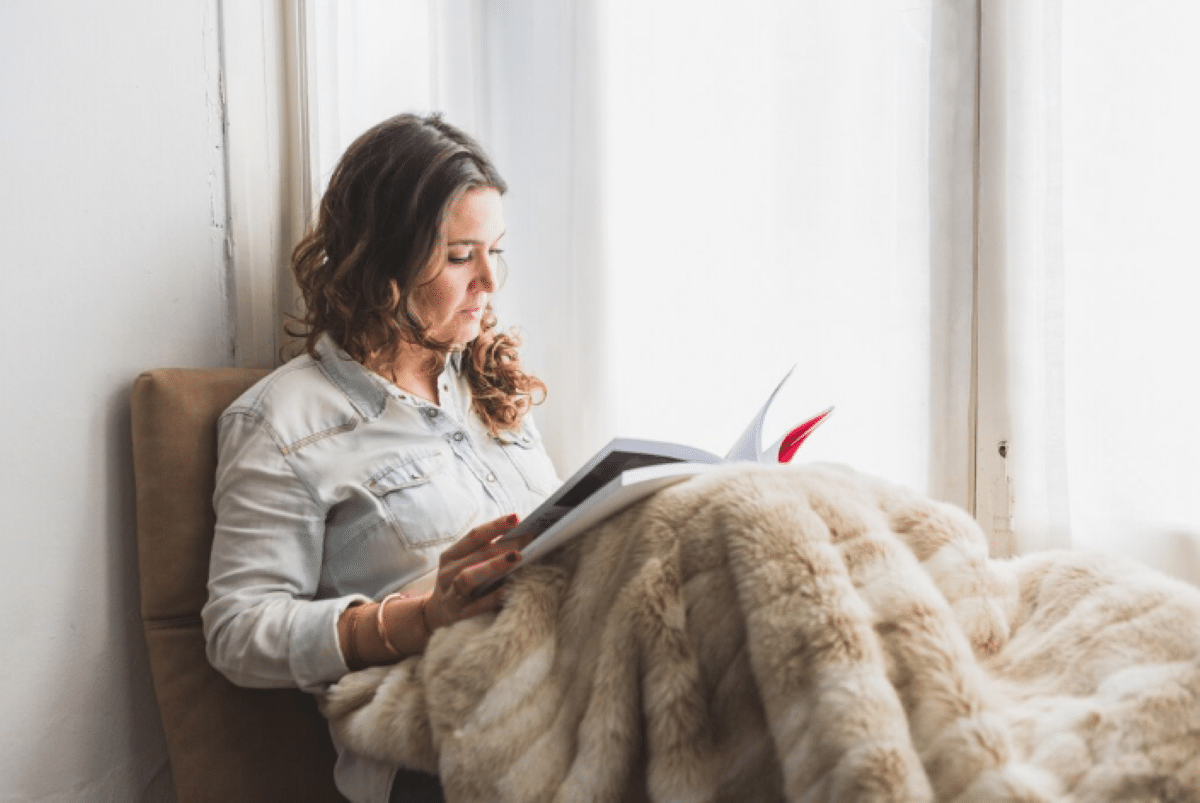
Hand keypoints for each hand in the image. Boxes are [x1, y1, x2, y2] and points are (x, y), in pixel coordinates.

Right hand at [423, 514, 529, 631]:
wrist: (436, 614)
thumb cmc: (459, 583)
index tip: (516, 518)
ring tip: (516, 557)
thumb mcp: (464, 564)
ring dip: (493, 566)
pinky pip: (478, 605)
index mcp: (450, 556)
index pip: (474, 536)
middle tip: (527, 540)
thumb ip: (485, 552)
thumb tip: (520, 536)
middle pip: (475, 555)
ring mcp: (451, 594)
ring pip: (468, 577)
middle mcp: (447, 573)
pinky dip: (494, 595)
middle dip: (503, 546)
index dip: (495, 526)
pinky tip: (510, 587)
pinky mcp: (459, 615)